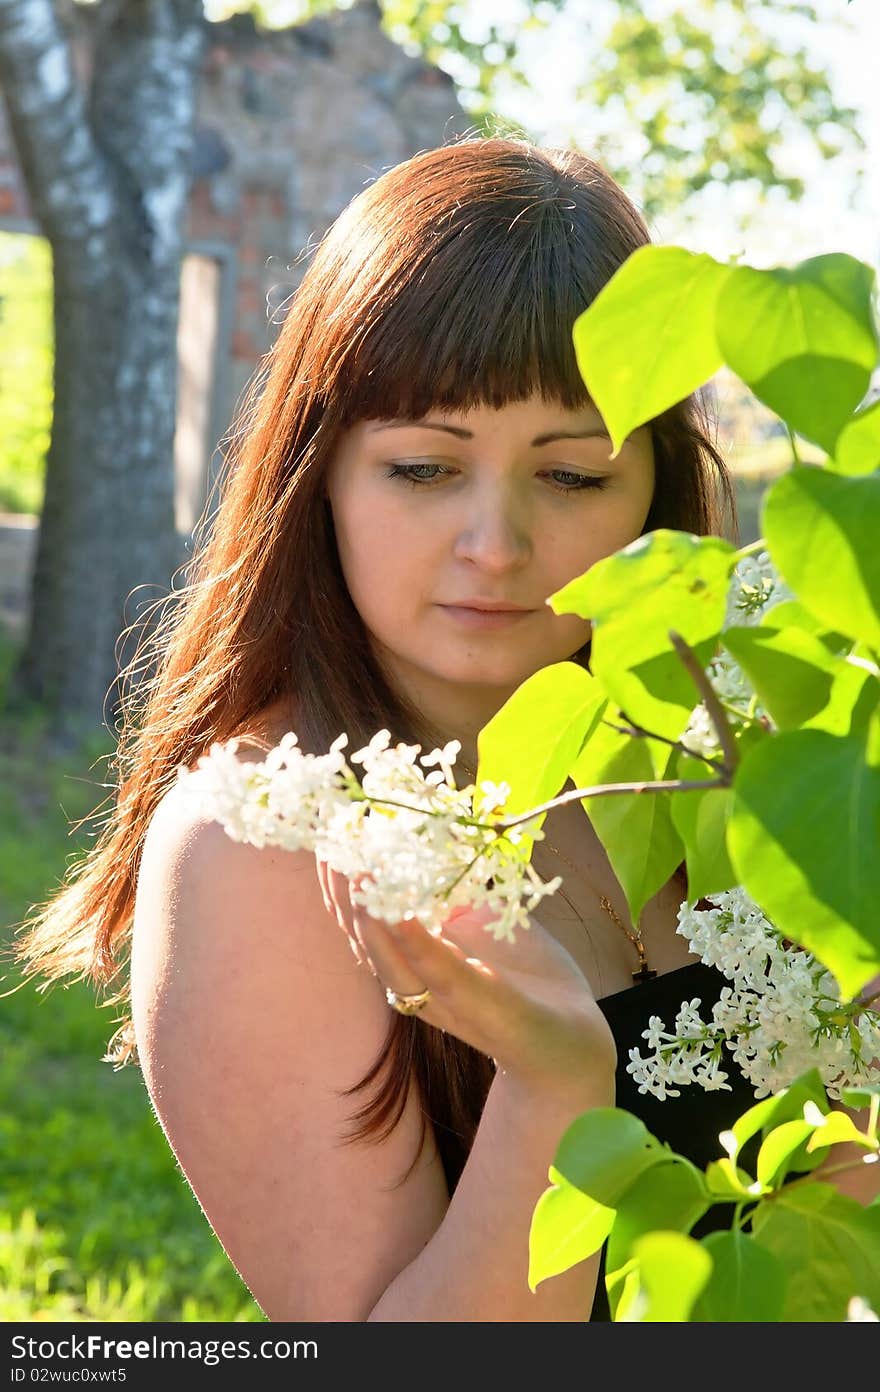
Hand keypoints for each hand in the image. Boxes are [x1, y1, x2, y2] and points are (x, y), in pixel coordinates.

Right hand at [315, 860, 616, 1095]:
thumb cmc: (527, 979)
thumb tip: (439, 842)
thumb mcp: (489, 924)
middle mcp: (420, 986)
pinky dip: (420, 946)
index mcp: (416, 964)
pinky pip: (444, 975)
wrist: (573, 1043)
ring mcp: (448, 1000)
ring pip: (393, 962)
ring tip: (353, 873)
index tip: (327, 842)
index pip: (363, 926)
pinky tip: (404, 917)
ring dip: (370, 919)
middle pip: (365, 942)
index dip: (340, 889)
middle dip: (342, 896)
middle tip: (328, 847)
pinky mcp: (484, 1008)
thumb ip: (459, 896)